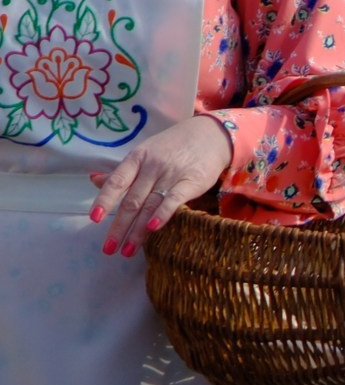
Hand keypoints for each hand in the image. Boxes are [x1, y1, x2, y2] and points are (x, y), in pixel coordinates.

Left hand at [89, 113, 231, 256]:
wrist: (210, 134)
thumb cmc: (173, 146)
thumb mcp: (144, 153)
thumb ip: (122, 171)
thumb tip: (94, 181)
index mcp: (136, 159)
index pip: (116, 182)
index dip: (104, 200)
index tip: (93, 219)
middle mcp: (151, 167)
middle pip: (131, 201)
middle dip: (118, 226)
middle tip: (109, 249)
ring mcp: (171, 174)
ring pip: (150, 205)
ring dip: (137, 231)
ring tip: (127, 250)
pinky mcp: (192, 181)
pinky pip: (174, 199)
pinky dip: (163, 213)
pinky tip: (154, 228)